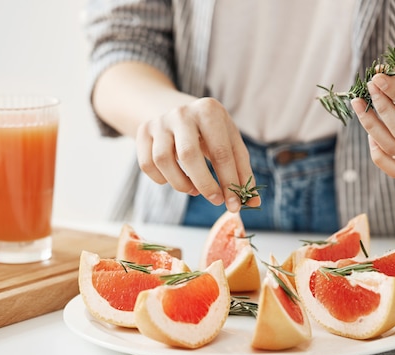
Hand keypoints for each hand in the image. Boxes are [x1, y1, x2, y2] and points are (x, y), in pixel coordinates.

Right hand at [135, 97, 259, 211]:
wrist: (176, 109)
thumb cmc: (210, 132)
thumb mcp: (230, 142)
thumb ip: (242, 171)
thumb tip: (252, 203)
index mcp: (209, 111)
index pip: (221, 152)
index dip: (229, 182)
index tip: (235, 205)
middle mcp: (182, 113)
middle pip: (189, 155)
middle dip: (204, 184)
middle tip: (215, 200)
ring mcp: (159, 121)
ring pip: (162, 160)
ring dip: (180, 184)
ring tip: (193, 189)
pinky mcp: (142, 132)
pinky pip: (147, 164)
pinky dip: (161, 180)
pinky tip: (175, 179)